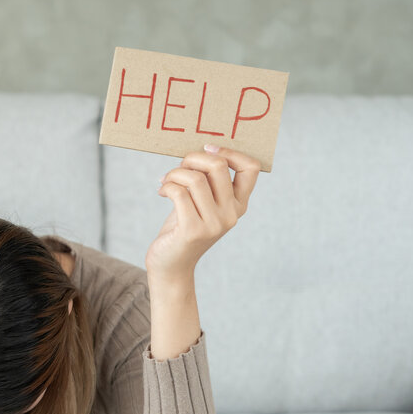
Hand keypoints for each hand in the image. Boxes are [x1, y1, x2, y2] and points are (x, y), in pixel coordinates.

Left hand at [145, 144, 260, 279]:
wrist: (171, 265)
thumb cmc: (183, 227)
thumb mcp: (201, 203)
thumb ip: (207, 181)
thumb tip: (199, 149)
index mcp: (239, 204)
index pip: (251, 168)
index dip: (230, 152)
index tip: (207, 148)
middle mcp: (231, 214)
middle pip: (218, 166)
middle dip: (193, 158)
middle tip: (179, 167)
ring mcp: (214, 224)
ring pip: (195, 178)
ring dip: (175, 173)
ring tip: (166, 181)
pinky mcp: (193, 231)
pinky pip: (179, 193)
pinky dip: (166, 186)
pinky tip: (161, 192)